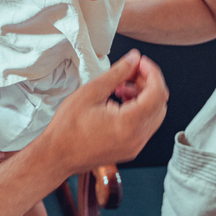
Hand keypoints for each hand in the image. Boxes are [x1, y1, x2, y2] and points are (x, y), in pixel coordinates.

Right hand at [38, 49, 167, 175]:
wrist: (57, 155)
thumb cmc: (67, 128)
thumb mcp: (91, 92)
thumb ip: (117, 73)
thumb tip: (133, 60)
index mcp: (129, 124)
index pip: (157, 93)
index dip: (152, 72)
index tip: (140, 62)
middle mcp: (137, 138)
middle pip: (159, 103)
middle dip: (148, 83)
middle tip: (130, 71)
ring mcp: (135, 146)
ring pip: (153, 115)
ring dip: (143, 96)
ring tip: (121, 87)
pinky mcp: (130, 149)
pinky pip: (144, 126)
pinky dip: (138, 110)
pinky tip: (119, 102)